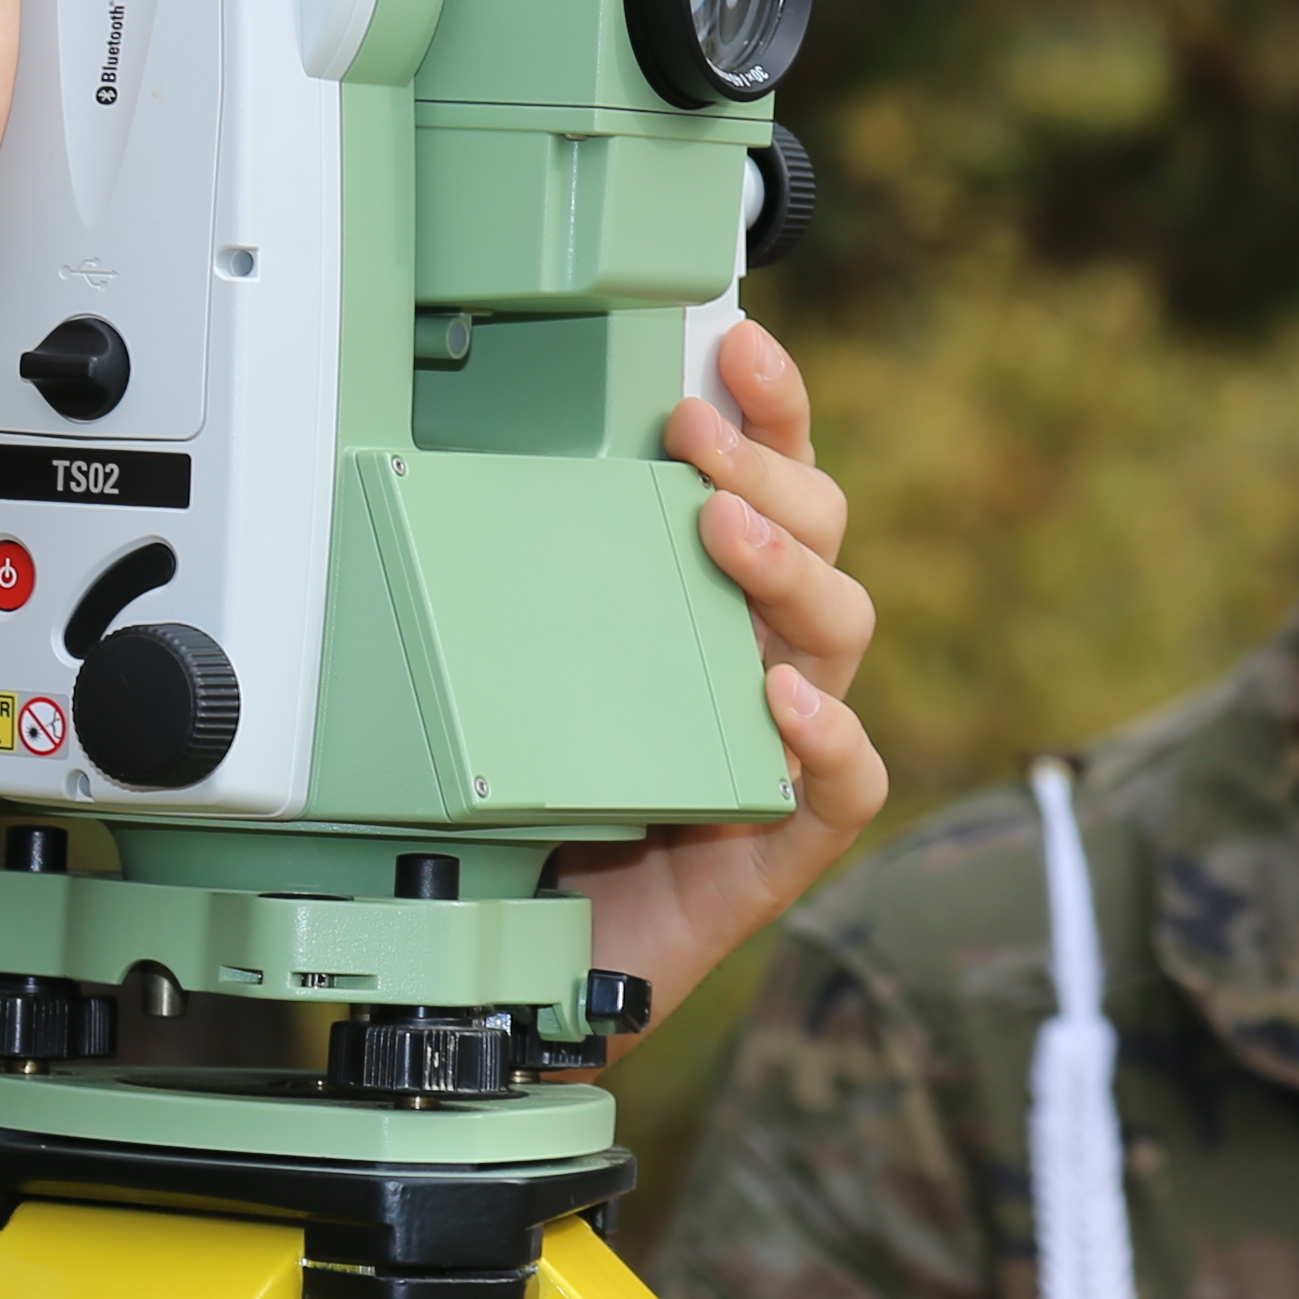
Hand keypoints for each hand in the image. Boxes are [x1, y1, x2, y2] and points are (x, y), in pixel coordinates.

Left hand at [557, 314, 892, 1030]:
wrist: (543, 955)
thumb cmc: (542, 805)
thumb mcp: (521, 674)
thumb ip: (527, 586)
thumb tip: (452, 467)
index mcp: (716, 601)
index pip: (771, 481)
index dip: (771, 408)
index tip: (737, 344)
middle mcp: (767, 654)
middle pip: (820, 532)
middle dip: (765, 469)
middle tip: (695, 438)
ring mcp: (789, 743)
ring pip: (839, 631)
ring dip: (786, 569)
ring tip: (724, 534)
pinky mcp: (792, 836)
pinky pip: (847, 781)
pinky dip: (827, 737)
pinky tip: (783, 702)